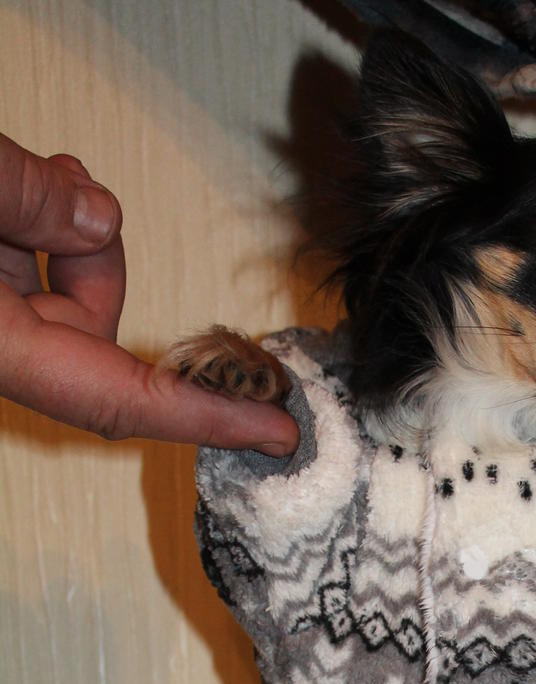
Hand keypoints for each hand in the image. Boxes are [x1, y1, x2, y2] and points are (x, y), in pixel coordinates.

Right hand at [0, 133, 298, 453]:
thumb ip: (30, 200)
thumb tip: (98, 218)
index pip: (120, 400)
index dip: (206, 417)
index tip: (275, 428)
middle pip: (93, 343)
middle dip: (105, 268)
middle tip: (89, 203)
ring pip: (64, 304)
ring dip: (73, 240)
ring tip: (48, 174)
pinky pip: (32, 284)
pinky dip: (45, 236)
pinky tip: (40, 182)